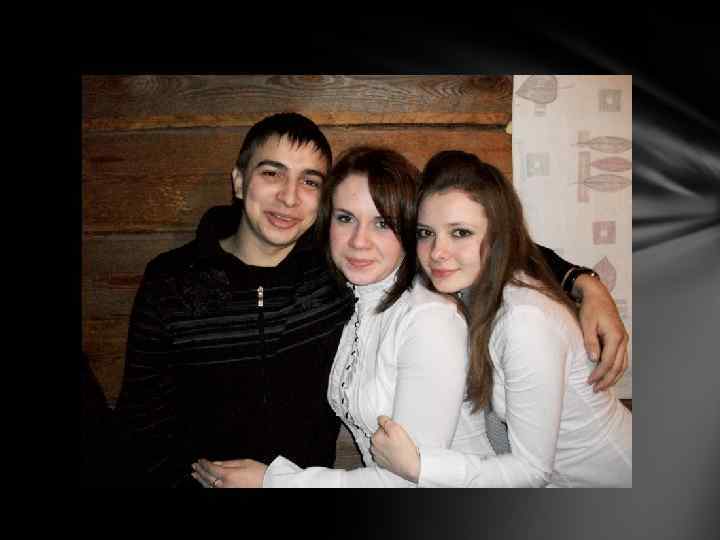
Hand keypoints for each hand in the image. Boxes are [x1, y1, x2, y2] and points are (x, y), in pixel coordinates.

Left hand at [191, 458, 267, 487]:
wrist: (270, 484)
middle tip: (194, 466)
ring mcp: (225, 492)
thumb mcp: (243, 463)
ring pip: (208, 486)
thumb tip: (214, 463)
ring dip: (201, 480)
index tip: (200, 460)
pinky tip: (205, 483)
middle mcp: (224, 486)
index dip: (204, 463)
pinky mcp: (228, 494)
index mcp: (228, 475)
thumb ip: (227, 463)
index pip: (210, 468)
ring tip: (195, 474)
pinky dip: (208, 486)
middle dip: (199, 471)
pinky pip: (214, 491)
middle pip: (207, 478)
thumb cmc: (259, 473)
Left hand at [370, 416, 419, 482]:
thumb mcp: (396, 429)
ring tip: (398, 447)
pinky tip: (396, 453)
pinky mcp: (382, 464)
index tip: (396, 432)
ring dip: (388, 444)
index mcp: (375, 438)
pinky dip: (389, 452)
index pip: (381, 425)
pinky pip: (384, 453)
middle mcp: (373, 448)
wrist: (411, 468)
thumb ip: (385, 421)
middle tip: (399, 439)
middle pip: (381, 435)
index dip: (390, 427)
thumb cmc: (404, 449)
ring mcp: (377, 457)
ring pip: (382, 444)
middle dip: (388, 435)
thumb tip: (380, 418)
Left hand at [574, 274, 629, 391]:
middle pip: (618, 366)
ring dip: (613, 377)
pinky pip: (621, 359)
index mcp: (616, 336)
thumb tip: (594, 360)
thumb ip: (590, 342)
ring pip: (622, 364)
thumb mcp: (587, 324)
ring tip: (601, 386)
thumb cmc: (591, 308)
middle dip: (607, 380)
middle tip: (596, 389)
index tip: (590, 382)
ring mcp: (624, 340)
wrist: (598, 295)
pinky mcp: (620, 340)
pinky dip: (616, 369)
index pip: (608, 361)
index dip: (599, 374)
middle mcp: (623, 339)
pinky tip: (607, 375)